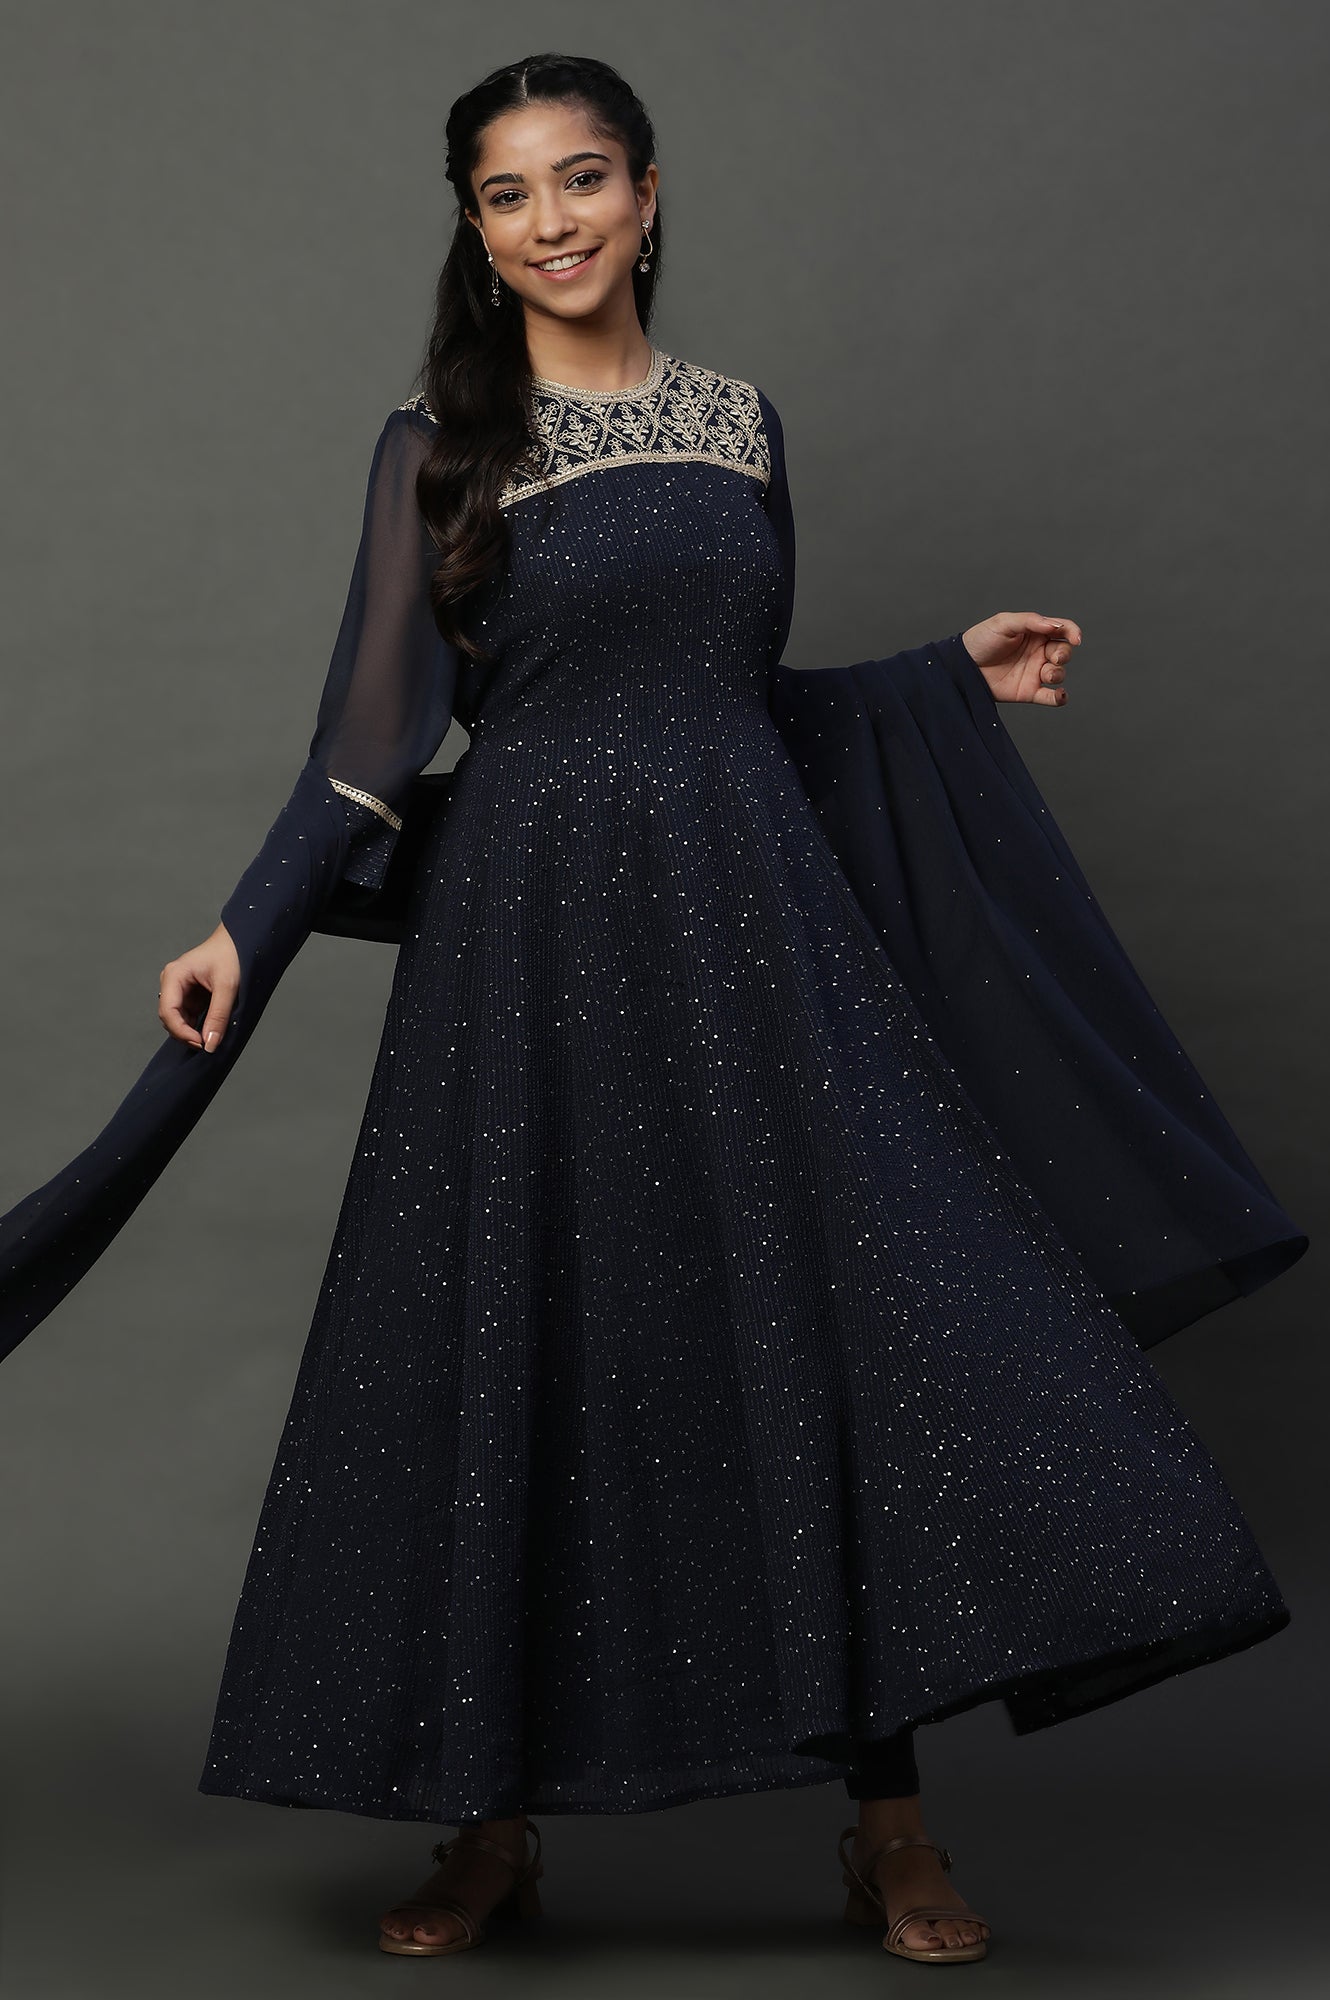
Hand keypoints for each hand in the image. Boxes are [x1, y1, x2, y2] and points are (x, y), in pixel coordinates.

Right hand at [158, 922, 239, 1051]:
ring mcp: (179, 990)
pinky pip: (188, 1016)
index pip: (168, 1011)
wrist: (240, 942)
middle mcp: (172, 983)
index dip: (181, 1032)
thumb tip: (210, 1044)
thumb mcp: (227, 987)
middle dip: (187, 1034)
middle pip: (170, 1018)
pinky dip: (198, 1025)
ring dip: (193, 1031)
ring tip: (212, 1035)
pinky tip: (211, 1028)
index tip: (201, 1043)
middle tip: (209, 1044)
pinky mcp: (189, 995)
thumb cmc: (232, 955)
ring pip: (178, 1020)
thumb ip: (218, 1017)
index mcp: (174, 975)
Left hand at [959, 611, 1081, 704]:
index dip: (1072, 631)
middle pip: (1063, 651)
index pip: (1061, 629)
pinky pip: (1051, 697)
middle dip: (1063, 654)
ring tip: (1047, 674)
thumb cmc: (980, 640)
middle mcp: (1037, 652)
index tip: (1076, 638)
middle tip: (1053, 657)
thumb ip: (1030, 621)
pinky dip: (1059, 698)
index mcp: (1035, 632)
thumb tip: (1055, 625)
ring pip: (1059, 673)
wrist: (961, 666)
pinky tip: (1060, 695)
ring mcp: (1034, 672)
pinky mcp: (1028, 692)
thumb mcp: (1003, 623)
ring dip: (1058, 673)